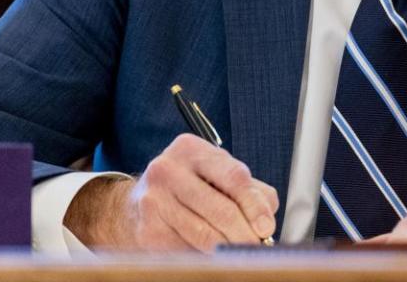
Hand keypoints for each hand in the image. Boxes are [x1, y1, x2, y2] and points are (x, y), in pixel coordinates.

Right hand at [64, 133, 278, 251]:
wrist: (139, 203)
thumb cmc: (191, 186)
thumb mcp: (219, 175)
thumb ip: (251, 192)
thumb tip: (266, 222)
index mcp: (191, 149)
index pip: (233, 177)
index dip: (254, 205)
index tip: (266, 228)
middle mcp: (168, 170)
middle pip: (220, 209)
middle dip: (244, 233)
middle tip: (257, 248)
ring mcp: (154, 201)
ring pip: (204, 235)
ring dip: (228, 249)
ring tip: (241, 254)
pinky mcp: (147, 231)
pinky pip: (186, 250)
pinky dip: (206, 257)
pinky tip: (214, 256)